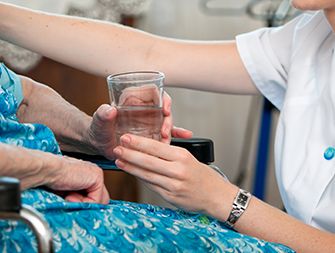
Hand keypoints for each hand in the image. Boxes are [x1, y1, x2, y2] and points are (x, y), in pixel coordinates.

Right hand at [45, 155, 109, 204]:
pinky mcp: (97, 176)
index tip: (69, 204)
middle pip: (101, 199)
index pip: (95, 196)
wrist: (47, 171)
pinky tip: (69, 195)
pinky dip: (82, 203)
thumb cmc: (50, 180)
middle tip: (69, 201)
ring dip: (83, 204)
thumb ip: (78, 199)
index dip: (83, 205)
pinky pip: (96, 200)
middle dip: (86, 206)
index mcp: (86, 176)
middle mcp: (93, 173)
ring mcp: (96, 174)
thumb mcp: (66, 194)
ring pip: (101, 201)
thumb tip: (83, 211)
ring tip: (68, 198)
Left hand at [88, 95, 191, 158]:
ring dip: (170, 131)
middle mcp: (143, 108)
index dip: (163, 100)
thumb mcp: (99, 122)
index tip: (165, 111)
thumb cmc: (97, 129)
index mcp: (133, 98)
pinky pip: (166, 132)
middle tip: (164, 133)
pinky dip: (175, 134)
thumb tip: (109, 110)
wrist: (98, 145)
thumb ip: (102, 115)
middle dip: (168, 120)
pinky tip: (185, 136)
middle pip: (163, 108)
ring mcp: (148, 121)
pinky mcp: (150, 133)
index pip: (154, 92)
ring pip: (166, 122)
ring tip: (166, 141)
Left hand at [113, 134, 236, 220]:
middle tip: (117, 148)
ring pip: (147, 175)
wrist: (217, 196)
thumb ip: (170, 153)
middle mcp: (177, 171)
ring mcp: (173, 185)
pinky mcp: (170, 197)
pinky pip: (151, 186)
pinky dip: (140, 179)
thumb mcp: (190, 158)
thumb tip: (149, 147)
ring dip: (131, 168)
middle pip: (148, 161)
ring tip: (119, 161)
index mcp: (182, 156)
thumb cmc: (203, 175)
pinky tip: (132, 173)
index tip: (126, 137)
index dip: (138, 142)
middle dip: (130, 154)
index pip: (156, 147)